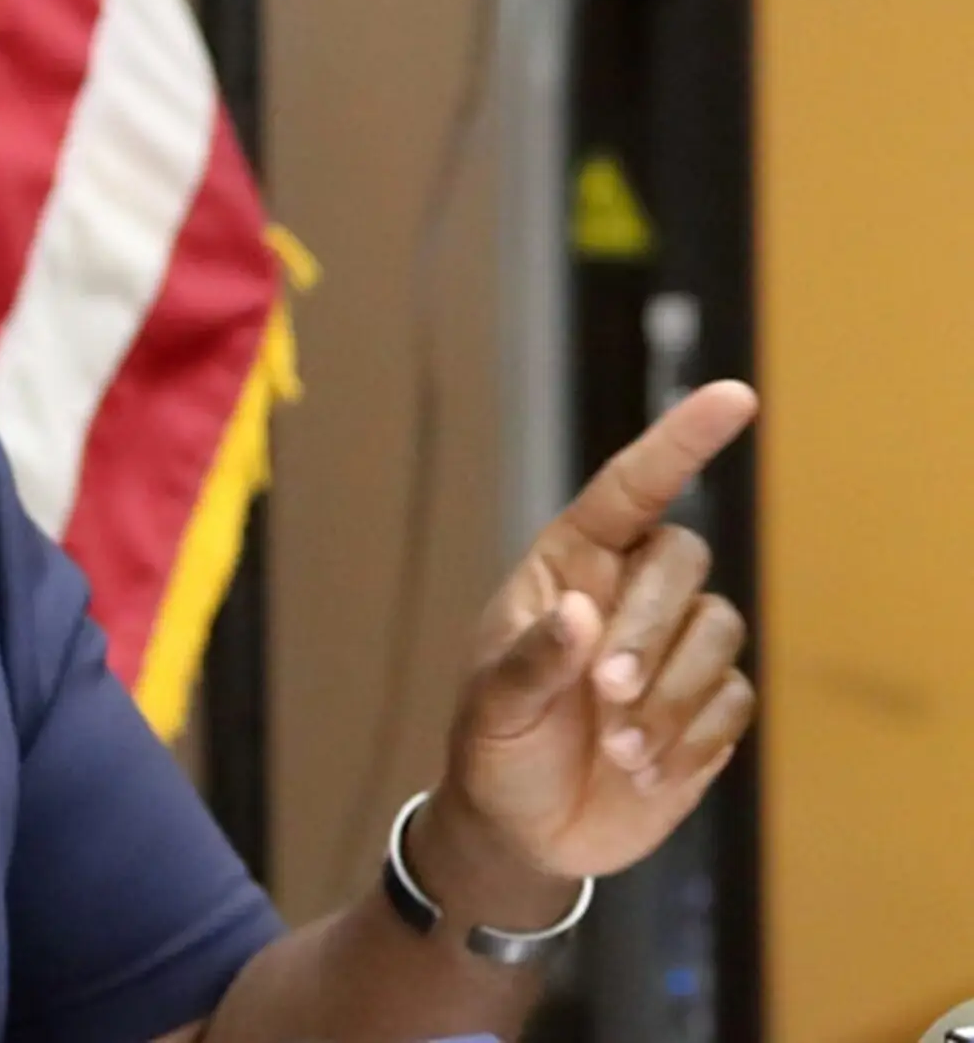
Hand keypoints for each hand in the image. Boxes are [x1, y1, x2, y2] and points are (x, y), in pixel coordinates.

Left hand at [439, 380, 757, 885]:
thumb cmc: (494, 747)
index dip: (681, 440)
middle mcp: (628, 594)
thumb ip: (531, 660)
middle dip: (650, 629)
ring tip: (618, 749)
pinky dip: (694, 735)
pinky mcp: (709, 708)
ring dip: (672, 695)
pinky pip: (735, 698)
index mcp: (569, 566)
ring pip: (719, 629)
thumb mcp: (491, 706)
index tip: (734, 397)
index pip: (630, 488)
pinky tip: (646, 768)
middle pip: (683, 561)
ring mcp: (672, 650)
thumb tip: (581, 612)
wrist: (524, 830)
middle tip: (604, 694)